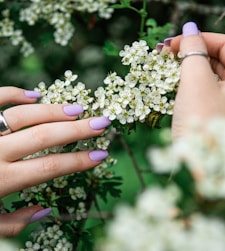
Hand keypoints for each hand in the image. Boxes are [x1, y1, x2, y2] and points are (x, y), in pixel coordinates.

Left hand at [0, 86, 109, 236]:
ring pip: (26, 115)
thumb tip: (46, 211)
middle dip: (79, 130)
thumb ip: (13, 224)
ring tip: (78, 108)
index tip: (102, 154)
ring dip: (55, 110)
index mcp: (1, 182)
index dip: (80, 161)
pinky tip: (34, 95)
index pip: (52, 167)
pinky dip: (15, 94)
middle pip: (47, 136)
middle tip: (102, 122)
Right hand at [158, 22, 224, 137]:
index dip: (202, 38)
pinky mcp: (212, 113)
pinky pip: (203, 89)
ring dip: (189, 66)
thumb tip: (189, 30)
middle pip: (220, 59)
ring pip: (210, 74)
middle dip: (194, 51)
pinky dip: (189, 82)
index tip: (176, 41)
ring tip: (168, 64)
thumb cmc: (199, 122)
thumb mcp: (196, 82)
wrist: (195, 165)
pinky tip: (175, 81)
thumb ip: (193, 52)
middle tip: (168, 51)